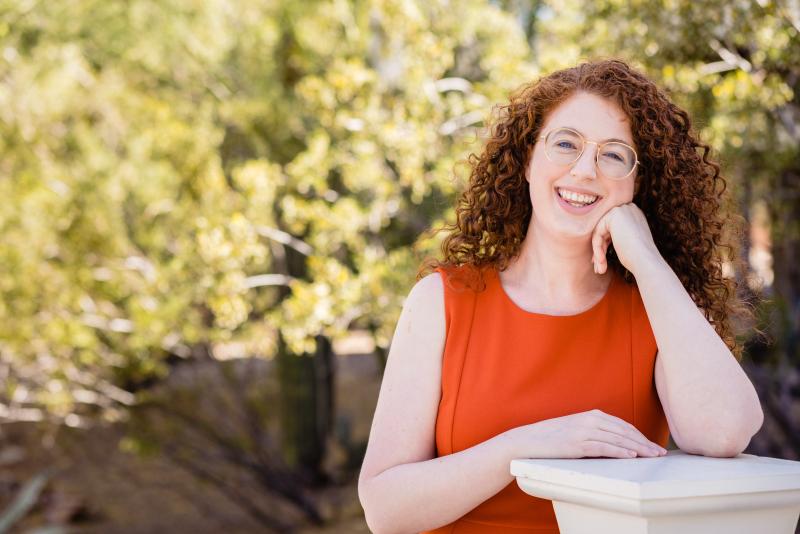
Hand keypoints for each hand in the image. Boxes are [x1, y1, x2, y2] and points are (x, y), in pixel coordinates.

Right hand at [505, 409, 667, 458]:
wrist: (528, 440)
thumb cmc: (552, 437)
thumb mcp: (576, 429)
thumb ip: (594, 431)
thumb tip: (614, 442)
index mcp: (591, 415)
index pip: (623, 425)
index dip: (640, 435)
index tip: (653, 445)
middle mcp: (590, 420)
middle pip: (624, 431)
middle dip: (645, 442)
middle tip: (660, 453)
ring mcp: (583, 431)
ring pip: (618, 439)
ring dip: (638, 448)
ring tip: (652, 456)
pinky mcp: (577, 444)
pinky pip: (603, 447)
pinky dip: (620, 451)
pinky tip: (631, 456)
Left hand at [590, 203, 660, 275]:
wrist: (646, 261)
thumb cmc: (638, 259)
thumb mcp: (625, 244)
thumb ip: (615, 236)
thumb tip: (599, 238)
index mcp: (634, 216)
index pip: (611, 229)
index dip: (605, 245)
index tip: (602, 262)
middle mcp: (629, 209)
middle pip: (604, 229)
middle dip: (600, 249)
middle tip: (599, 268)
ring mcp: (622, 210)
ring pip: (599, 232)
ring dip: (598, 251)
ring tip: (600, 269)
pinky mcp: (614, 215)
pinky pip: (598, 233)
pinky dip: (597, 248)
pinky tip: (601, 260)